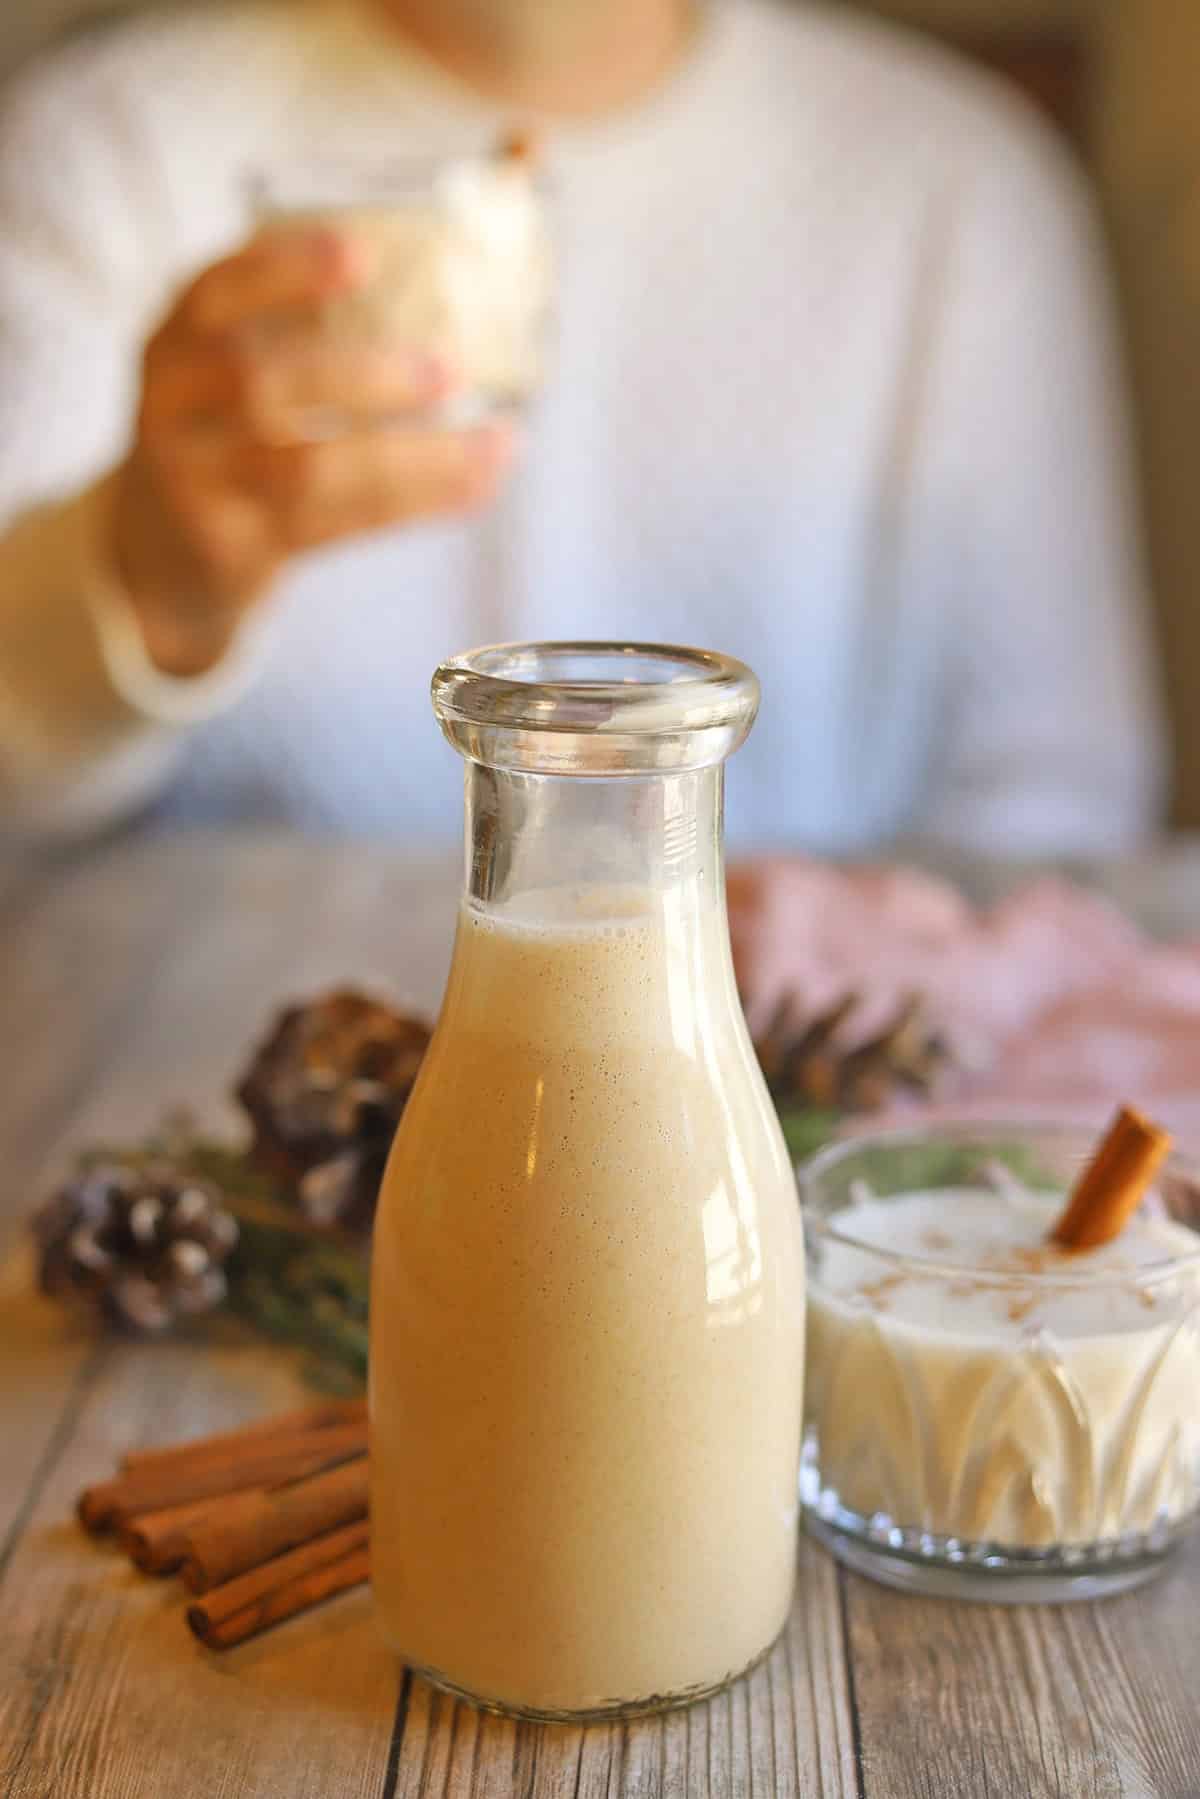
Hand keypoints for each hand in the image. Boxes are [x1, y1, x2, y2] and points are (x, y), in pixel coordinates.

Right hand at [110, 228, 515, 675]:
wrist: (160, 558)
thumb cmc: (227, 444)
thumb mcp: (224, 382)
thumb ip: (296, 339)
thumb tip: (447, 299)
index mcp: (173, 347)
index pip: (215, 294)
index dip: (284, 270)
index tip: (360, 255)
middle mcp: (172, 414)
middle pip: (259, 385)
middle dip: (361, 376)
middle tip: (451, 369)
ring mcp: (198, 489)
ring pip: (310, 471)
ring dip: (415, 458)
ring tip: (496, 442)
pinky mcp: (235, 552)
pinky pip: (339, 526)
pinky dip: (417, 503)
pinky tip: (476, 485)